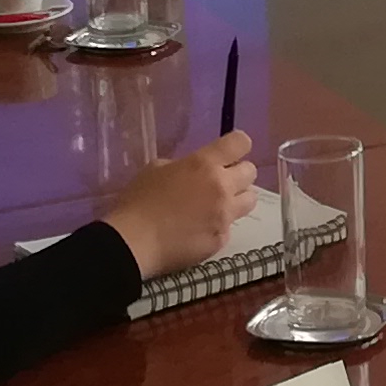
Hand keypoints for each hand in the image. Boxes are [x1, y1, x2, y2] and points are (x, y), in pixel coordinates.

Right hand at [106, 132, 255, 278]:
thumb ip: (182, 166)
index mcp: (204, 164)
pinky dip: (219, 226)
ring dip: (237, 199)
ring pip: (250, 200)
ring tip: (217, 206)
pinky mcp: (222, 239)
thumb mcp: (155, 169)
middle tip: (220, 182)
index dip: (237, 145)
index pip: (240, 142)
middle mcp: (221, 187)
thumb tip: (192, 172)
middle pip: (251, 172)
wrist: (134, 243)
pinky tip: (199, 230)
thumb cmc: (138, 201)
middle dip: (238, 174)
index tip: (228, 153)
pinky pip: (229, 227)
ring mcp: (225, 215)